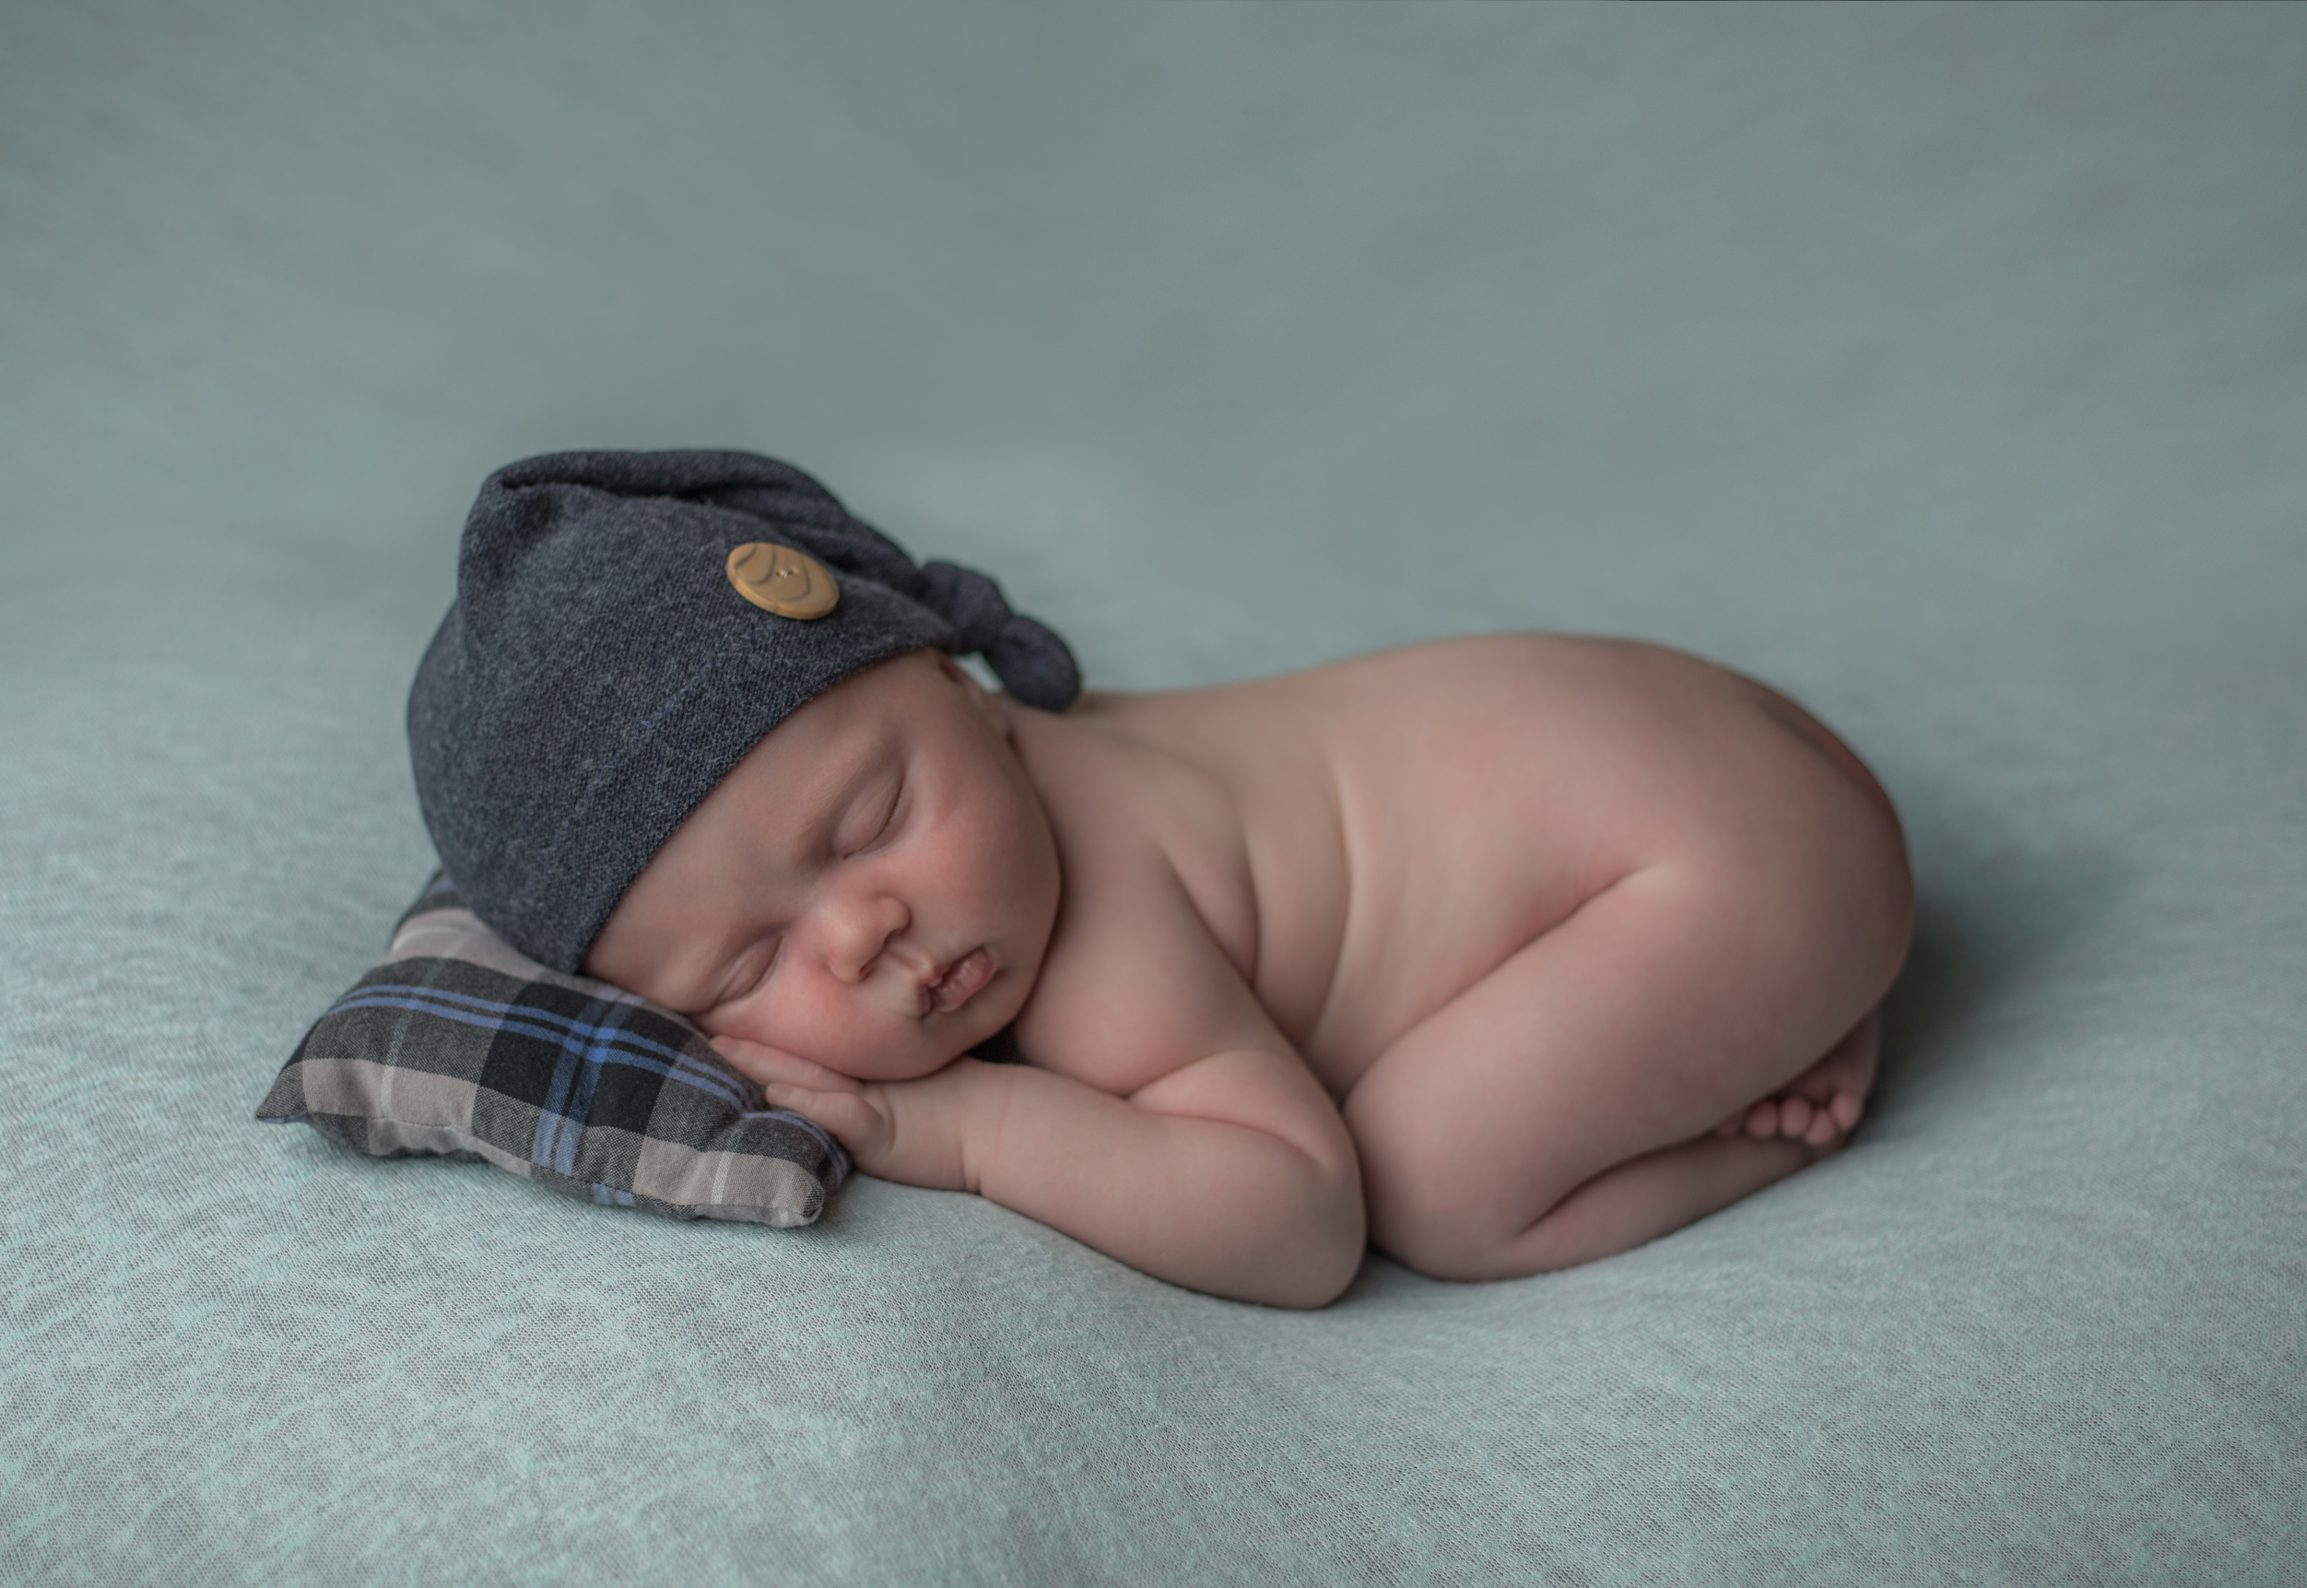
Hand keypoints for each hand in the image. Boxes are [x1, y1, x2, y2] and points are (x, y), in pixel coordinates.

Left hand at [707, 1034, 1002, 1193]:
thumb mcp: (908, 1089)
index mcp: (864, 1075)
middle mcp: (862, 1084)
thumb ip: (874, 1083)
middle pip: (797, 1058)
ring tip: (721, 1051)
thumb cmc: (960, 1107)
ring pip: (808, 1080)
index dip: (768, 1040)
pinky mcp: (880, 1132)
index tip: (723, 1023)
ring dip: (763, 1066)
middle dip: (749, 1046)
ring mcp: (871, 1104)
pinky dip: (807, 1103)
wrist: (1003, 1126)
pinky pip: (840, 1115)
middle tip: (703, 1025)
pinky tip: (776, 1094)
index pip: (808, 1053)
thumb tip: (825, 1072)